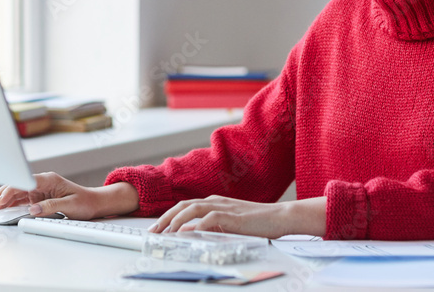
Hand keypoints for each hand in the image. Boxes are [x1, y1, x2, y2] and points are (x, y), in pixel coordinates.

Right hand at [0, 173, 138, 219]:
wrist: (95, 203)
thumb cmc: (85, 202)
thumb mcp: (69, 205)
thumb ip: (50, 206)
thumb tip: (32, 209)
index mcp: (48, 179)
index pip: (24, 182)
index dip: (10, 190)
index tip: (0, 200)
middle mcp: (42, 182)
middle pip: (17, 186)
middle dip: (1, 195)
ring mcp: (39, 189)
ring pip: (17, 192)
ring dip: (3, 200)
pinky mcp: (39, 196)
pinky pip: (22, 199)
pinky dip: (11, 204)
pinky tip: (1, 209)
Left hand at [147, 195, 296, 238]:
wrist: (280, 216)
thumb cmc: (258, 221)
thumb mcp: (230, 223)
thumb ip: (212, 226)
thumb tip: (192, 233)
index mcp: (214, 202)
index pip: (185, 206)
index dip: (168, 216)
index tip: (157, 228)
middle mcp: (215, 201)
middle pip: (183, 206)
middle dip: (166, 218)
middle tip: (153, 232)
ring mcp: (224, 207)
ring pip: (193, 209)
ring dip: (177, 220)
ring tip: (166, 233)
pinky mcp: (233, 216)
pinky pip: (210, 218)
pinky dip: (197, 224)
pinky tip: (188, 232)